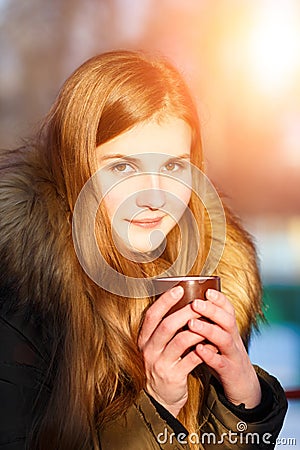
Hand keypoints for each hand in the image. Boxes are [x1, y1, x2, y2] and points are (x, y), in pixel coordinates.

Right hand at [138, 286, 207, 416]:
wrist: (159, 399)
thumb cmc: (162, 365)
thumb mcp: (156, 346)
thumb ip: (164, 329)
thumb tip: (182, 303)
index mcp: (144, 340)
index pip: (152, 315)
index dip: (164, 301)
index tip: (178, 289)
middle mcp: (149, 351)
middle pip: (167, 325)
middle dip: (185, 312)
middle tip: (200, 304)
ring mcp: (160, 364)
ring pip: (181, 340)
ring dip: (197, 329)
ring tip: (209, 322)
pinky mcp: (174, 376)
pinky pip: (192, 359)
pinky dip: (204, 349)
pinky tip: (213, 343)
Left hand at [188, 289, 260, 407]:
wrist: (243, 387)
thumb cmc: (223, 358)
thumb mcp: (218, 339)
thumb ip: (207, 324)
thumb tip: (184, 306)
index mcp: (229, 330)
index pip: (228, 309)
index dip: (219, 299)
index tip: (206, 290)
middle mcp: (233, 339)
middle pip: (227, 320)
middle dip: (211, 310)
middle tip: (195, 303)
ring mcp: (233, 355)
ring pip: (225, 339)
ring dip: (208, 330)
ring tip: (192, 323)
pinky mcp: (230, 372)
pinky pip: (221, 362)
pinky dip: (210, 355)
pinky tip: (198, 349)